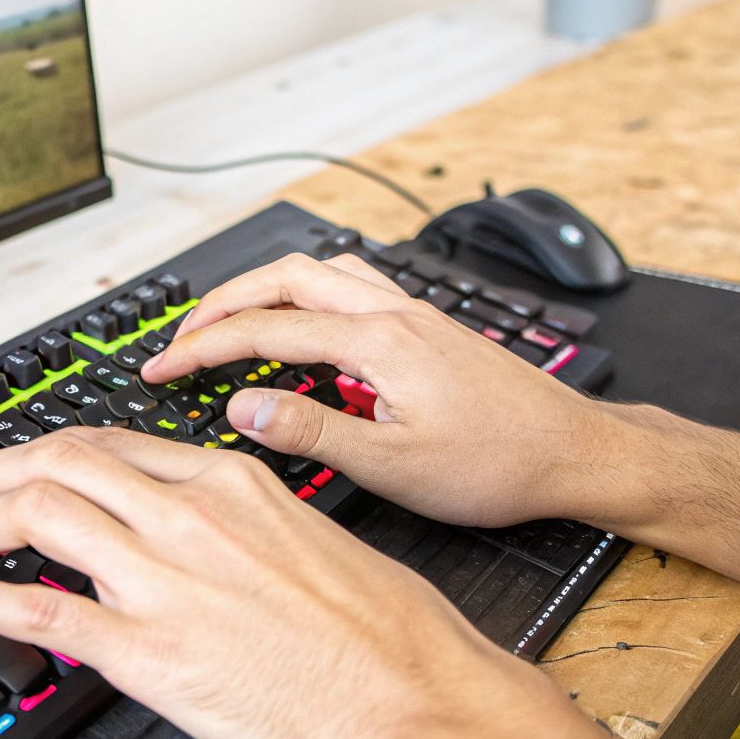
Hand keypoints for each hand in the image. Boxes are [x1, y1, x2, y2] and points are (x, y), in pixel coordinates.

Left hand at [0, 428, 629, 738]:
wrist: (422, 706)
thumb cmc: (391, 637)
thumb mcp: (313, 542)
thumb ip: (244, 525)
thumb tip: (201, 536)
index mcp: (233, 484)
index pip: (110, 443)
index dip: (49, 454)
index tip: (27, 471)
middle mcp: (191, 516)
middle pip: (59, 461)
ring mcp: (166, 580)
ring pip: (38, 511)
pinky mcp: (150, 653)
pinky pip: (41, 609)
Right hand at [138, 253, 620, 528]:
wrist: (576, 452)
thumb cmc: (500, 465)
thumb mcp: (394, 466)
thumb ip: (312, 432)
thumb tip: (244, 407)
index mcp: (378, 342)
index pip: (266, 330)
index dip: (203, 347)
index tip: (163, 368)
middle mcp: (395, 313)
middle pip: (286, 276)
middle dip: (223, 301)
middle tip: (182, 337)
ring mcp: (414, 313)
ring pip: (321, 271)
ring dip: (266, 288)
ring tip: (231, 321)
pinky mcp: (428, 326)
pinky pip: (352, 286)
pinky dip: (308, 294)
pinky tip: (305, 326)